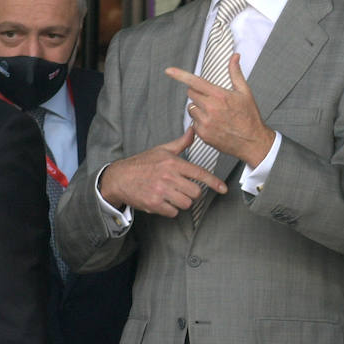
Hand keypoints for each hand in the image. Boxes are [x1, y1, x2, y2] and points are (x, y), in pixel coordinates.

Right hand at [99, 129, 227, 216]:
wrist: (119, 178)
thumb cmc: (142, 164)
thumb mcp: (161, 150)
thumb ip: (180, 143)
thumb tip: (193, 130)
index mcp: (173, 163)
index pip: (199, 173)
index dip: (214, 182)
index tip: (224, 189)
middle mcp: (168, 176)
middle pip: (196, 192)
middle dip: (192, 194)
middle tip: (182, 190)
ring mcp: (161, 191)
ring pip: (186, 204)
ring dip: (181, 203)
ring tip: (170, 195)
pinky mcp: (154, 203)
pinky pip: (174, 212)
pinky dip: (170, 210)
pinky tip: (162, 201)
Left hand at [166, 56, 275, 171]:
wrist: (253, 142)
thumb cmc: (250, 118)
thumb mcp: (245, 92)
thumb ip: (235, 73)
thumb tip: (234, 57)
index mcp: (219, 95)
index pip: (195, 81)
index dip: (179, 75)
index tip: (169, 71)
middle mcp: (210, 108)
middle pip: (191, 94)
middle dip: (199, 95)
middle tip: (212, 101)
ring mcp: (206, 122)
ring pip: (191, 109)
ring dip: (199, 109)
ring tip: (214, 115)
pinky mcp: (203, 134)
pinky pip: (193, 123)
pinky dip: (200, 123)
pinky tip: (214, 125)